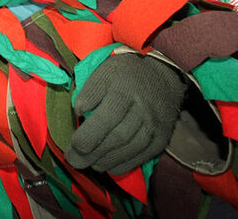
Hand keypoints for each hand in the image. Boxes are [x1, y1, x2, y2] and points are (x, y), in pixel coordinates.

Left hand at [66, 53, 186, 174]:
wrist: (163, 76)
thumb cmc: (127, 73)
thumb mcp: (104, 71)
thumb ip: (90, 90)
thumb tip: (78, 111)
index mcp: (125, 89)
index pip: (106, 117)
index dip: (88, 135)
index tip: (73, 144)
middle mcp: (143, 109)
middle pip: (117, 137)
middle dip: (93, 153)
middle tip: (74, 160)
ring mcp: (155, 126)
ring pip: (129, 150)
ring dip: (106, 161)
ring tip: (88, 164)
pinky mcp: (162, 138)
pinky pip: (141, 157)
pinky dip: (122, 165)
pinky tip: (107, 166)